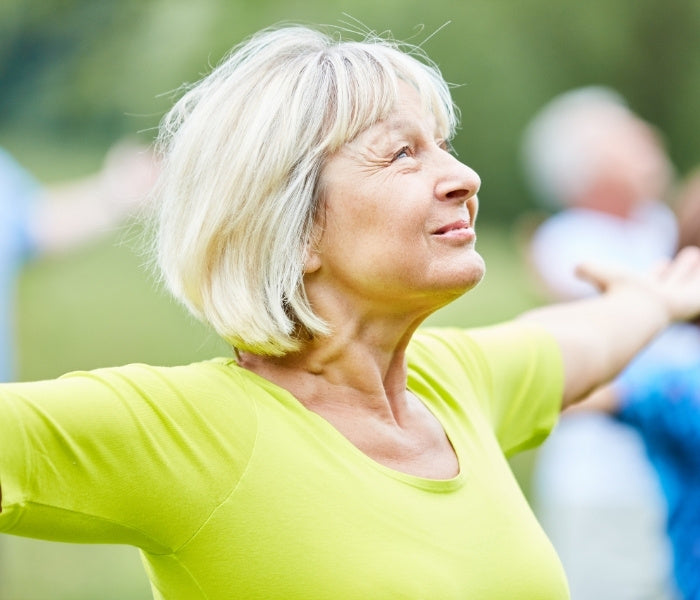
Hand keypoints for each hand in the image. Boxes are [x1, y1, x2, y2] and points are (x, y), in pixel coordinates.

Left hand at [575, 246, 699, 323]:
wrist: (632, 313)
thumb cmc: (615, 295)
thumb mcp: (600, 274)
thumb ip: (588, 270)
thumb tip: (575, 268)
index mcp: (640, 292)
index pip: (652, 281)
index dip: (657, 272)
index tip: (663, 262)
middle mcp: (659, 297)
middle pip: (673, 281)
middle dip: (680, 269)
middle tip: (690, 255)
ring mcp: (676, 301)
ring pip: (688, 284)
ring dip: (692, 271)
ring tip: (696, 255)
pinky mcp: (691, 304)